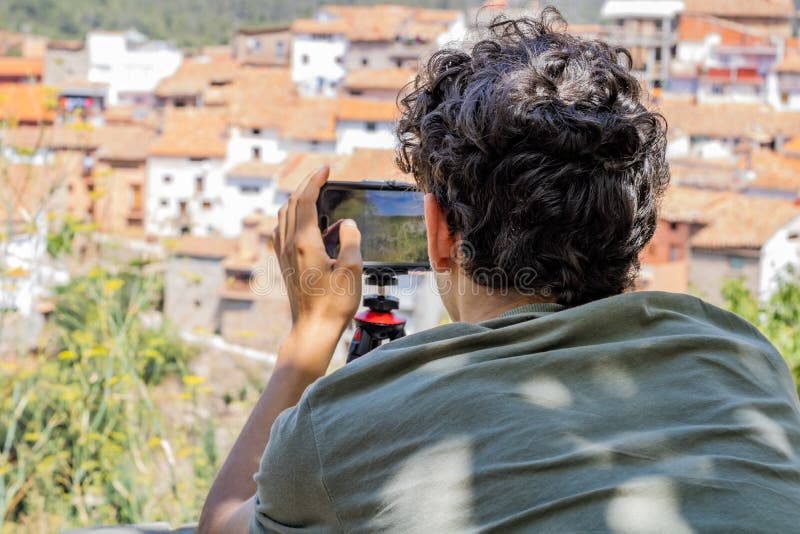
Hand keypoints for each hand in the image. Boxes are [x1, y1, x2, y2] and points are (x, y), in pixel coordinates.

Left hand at [273, 166, 362, 350]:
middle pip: (292, 203)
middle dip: (306, 185)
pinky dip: (295, 218)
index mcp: (305, 242)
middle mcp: (289, 244)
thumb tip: (346, 225)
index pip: (306, 200)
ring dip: (298, 200)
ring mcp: (284, 254)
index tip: (325, 168)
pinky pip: (284, 230)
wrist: (312, 330)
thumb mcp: (352, 269)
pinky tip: (309, 224)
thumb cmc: (334, 304)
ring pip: (285, 215)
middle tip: (321, 175)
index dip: (315, 180)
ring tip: (316, 195)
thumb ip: (350, 239)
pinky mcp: (284, 263)